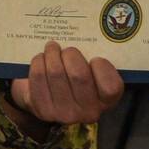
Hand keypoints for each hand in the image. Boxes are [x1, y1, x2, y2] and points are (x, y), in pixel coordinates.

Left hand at [9, 40, 123, 123]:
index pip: (111, 87)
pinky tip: (41, 58)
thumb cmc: (79, 78)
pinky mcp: (43, 110)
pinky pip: (38, 78)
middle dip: (70, 54)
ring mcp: (65, 113)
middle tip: (67, 48)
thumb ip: (98, 59)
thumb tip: (89, 34)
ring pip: (56, 73)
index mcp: (108, 100)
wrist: (52, 98)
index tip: (94, 58)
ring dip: (52, 54)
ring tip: (52, 47)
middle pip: (79, 75)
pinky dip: (38, 62)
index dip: (101, 67)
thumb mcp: (96, 72)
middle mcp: (89, 112)